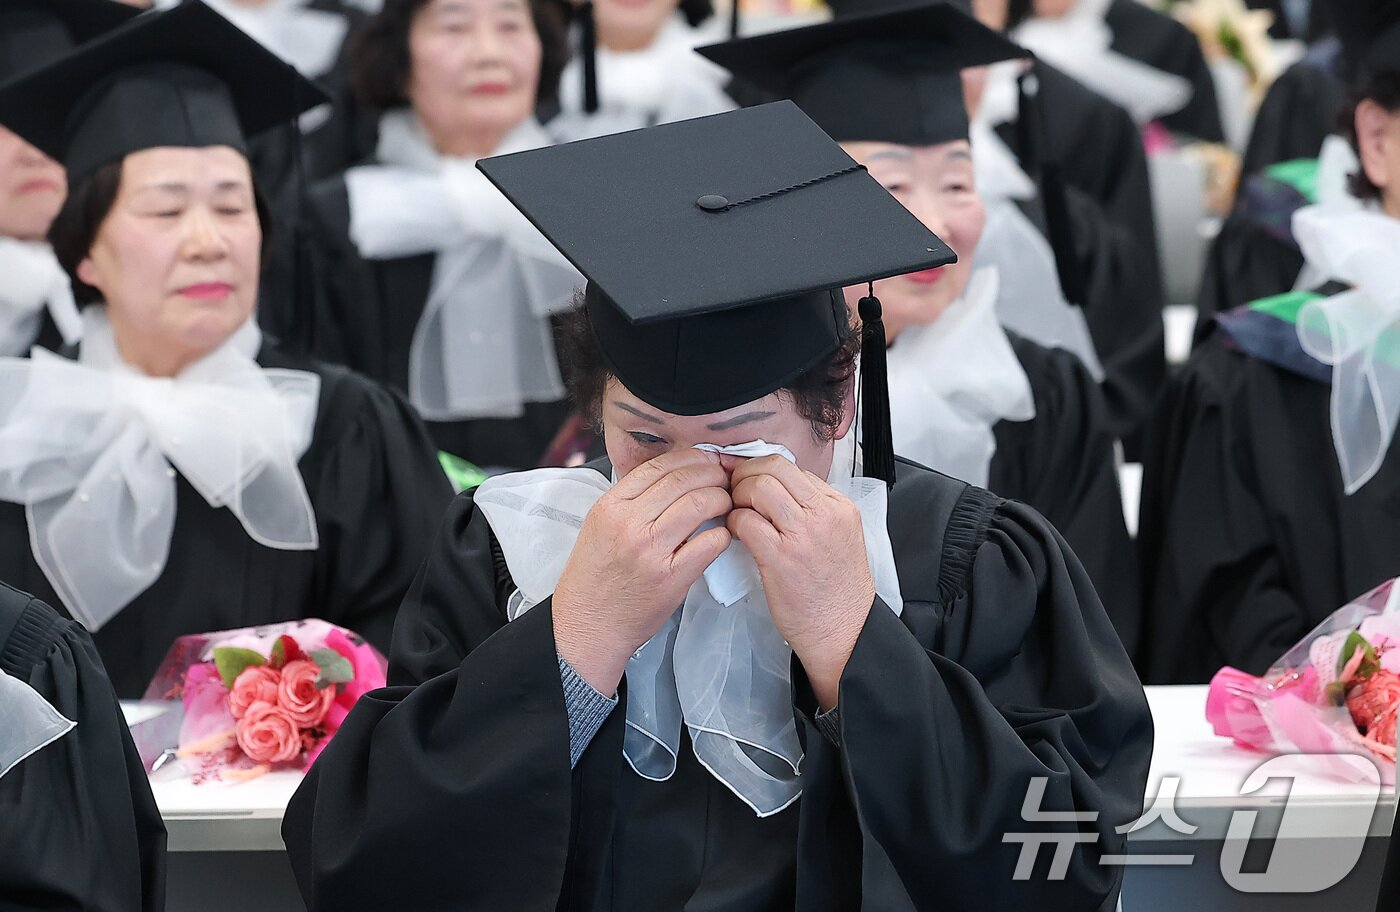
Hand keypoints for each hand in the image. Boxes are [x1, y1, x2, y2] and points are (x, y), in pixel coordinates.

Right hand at [553, 448, 731, 694]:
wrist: (587, 626)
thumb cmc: (594, 579)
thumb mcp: (599, 527)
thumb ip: (630, 501)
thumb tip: (671, 478)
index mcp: (611, 507)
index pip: (659, 466)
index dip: (691, 458)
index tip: (706, 460)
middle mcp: (630, 524)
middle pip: (684, 479)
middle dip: (713, 474)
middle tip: (724, 479)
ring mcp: (651, 551)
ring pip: (700, 504)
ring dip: (722, 499)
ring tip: (726, 503)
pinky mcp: (672, 578)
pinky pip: (710, 543)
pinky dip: (723, 534)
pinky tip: (722, 534)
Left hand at [726, 456, 875, 710]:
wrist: (845, 631)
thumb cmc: (836, 590)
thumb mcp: (839, 536)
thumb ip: (812, 511)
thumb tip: (775, 491)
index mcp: (838, 506)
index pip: (792, 467)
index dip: (761, 468)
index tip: (745, 477)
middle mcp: (824, 514)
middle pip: (773, 468)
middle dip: (744, 473)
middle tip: (732, 489)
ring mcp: (803, 535)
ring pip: (758, 487)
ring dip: (737, 495)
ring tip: (734, 512)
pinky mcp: (781, 559)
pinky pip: (746, 522)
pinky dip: (733, 521)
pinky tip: (734, 533)